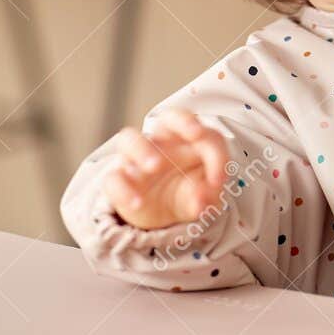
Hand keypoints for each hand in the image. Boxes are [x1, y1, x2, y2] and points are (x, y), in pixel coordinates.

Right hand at [103, 108, 230, 230]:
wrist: (164, 216)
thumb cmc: (189, 192)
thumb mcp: (206, 197)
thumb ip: (208, 196)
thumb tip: (200, 201)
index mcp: (188, 141)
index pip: (204, 132)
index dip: (213, 149)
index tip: (220, 179)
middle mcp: (162, 143)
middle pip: (167, 118)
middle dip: (182, 121)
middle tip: (196, 135)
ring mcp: (136, 159)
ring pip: (129, 138)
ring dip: (143, 148)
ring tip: (154, 166)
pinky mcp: (119, 180)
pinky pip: (113, 178)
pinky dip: (123, 190)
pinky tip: (138, 203)